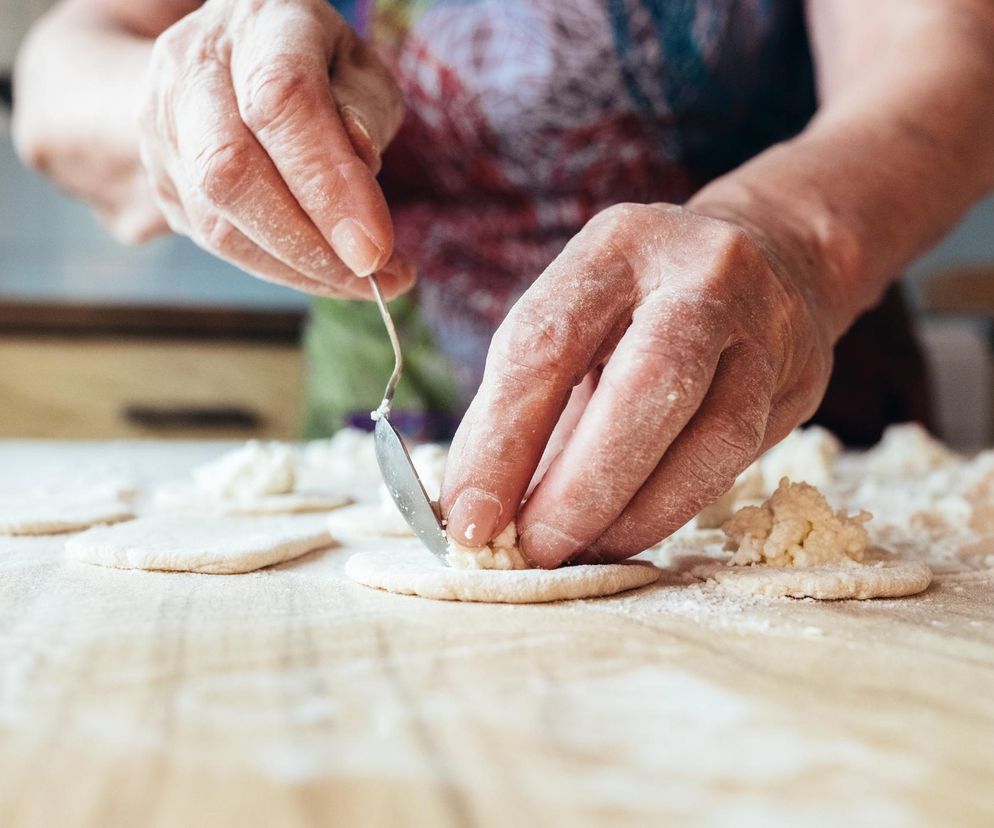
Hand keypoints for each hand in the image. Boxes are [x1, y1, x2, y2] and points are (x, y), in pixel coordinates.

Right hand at [139, 0, 412, 297]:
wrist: (230, 62)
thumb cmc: (315, 66)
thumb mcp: (359, 70)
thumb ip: (364, 111)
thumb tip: (359, 171)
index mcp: (259, 22)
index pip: (281, 101)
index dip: (328, 183)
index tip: (376, 247)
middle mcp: (194, 65)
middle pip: (229, 169)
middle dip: (309, 244)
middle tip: (376, 278)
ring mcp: (164, 123)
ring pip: (218, 220)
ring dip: (300, 269)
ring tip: (365, 284)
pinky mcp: (161, 177)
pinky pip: (217, 241)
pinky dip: (280, 270)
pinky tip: (326, 274)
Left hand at [441, 203, 836, 566]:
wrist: (773, 256)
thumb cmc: (642, 302)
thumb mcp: (576, 319)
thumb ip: (523, 405)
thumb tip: (473, 506)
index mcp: (617, 246)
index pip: (547, 342)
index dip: (501, 441)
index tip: (467, 517)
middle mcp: (701, 273)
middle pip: (647, 384)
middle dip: (581, 486)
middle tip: (532, 548)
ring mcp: (764, 323)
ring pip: (712, 435)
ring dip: (633, 513)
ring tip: (579, 553)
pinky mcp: (798, 376)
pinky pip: (736, 459)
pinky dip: (672, 509)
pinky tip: (626, 534)